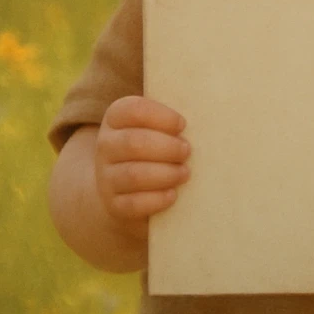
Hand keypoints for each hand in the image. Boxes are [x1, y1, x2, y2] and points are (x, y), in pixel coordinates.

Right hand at [95, 96, 191, 241]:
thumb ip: (171, 119)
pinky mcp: (112, 203)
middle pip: (134, 143)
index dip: (161, 116)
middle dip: (168, 148)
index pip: (133, 110)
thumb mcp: (156, 126)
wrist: (126, 186)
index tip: (183, 125)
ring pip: (134, 175)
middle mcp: (106, 145)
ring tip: (185, 173)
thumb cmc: (153, 146)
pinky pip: (133, 203)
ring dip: (166, 174)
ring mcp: (105, 176)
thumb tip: (208, 113)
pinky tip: (173, 195)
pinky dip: (156, 200)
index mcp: (116, 118)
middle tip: (187, 151)